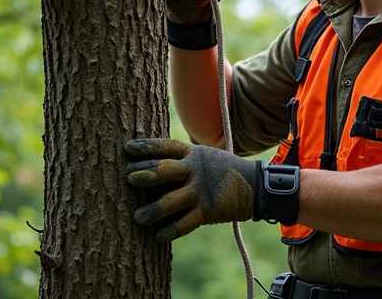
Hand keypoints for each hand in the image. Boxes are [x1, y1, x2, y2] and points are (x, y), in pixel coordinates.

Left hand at [125, 138, 258, 241]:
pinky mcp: (207, 211)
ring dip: (151, 210)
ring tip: (138, 217)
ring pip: (169, 201)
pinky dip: (169, 231)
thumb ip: (181, 158)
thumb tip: (147, 162)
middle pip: (164, 170)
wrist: (254, 186)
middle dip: (144, 175)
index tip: (127, 148)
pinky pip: (184, 224)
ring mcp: (200, 192)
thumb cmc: (221, 170)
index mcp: (192, 153)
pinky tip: (158, 235)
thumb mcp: (203, 156)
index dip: (145, 147)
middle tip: (128, 178)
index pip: (165, 146)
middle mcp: (194, 170)